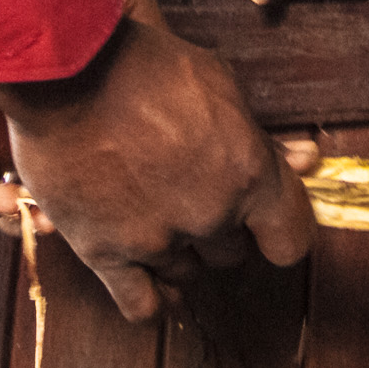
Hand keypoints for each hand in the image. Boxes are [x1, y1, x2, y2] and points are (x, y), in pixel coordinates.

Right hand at [0, 0, 322, 321]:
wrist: (66, 69)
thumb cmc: (144, 64)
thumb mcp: (218, 84)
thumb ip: (256, 137)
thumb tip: (302, 161)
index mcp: (249, 173)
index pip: (291, 239)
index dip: (277, 230)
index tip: (264, 222)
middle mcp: (211, 214)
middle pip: (231, 253)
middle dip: (217, 227)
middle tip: (191, 194)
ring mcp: (158, 239)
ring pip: (186, 274)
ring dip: (178, 250)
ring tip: (156, 214)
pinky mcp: (105, 253)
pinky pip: (140, 303)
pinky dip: (149, 296)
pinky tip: (147, 276)